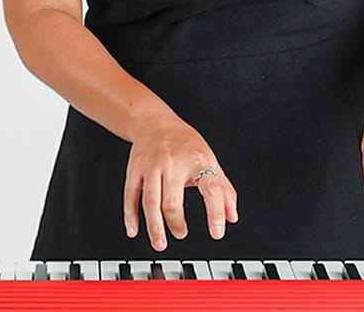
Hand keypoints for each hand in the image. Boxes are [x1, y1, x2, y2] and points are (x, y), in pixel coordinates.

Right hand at [124, 112, 238, 250]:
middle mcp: (173, 162)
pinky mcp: (135, 169)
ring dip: (154, 227)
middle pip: (172, 202)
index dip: (215, 213)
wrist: (154, 121)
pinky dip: (131, 216)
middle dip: (176, 224)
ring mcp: (151, 166)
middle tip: (181, 233)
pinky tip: (134, 230)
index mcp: (197, 159)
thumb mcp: (209, 159)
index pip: (210, 189)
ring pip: (150, 202)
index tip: (217, 232)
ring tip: (160, 243)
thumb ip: (223, 189)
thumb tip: (232, 216)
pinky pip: (130, 195)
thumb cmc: (185, 143)